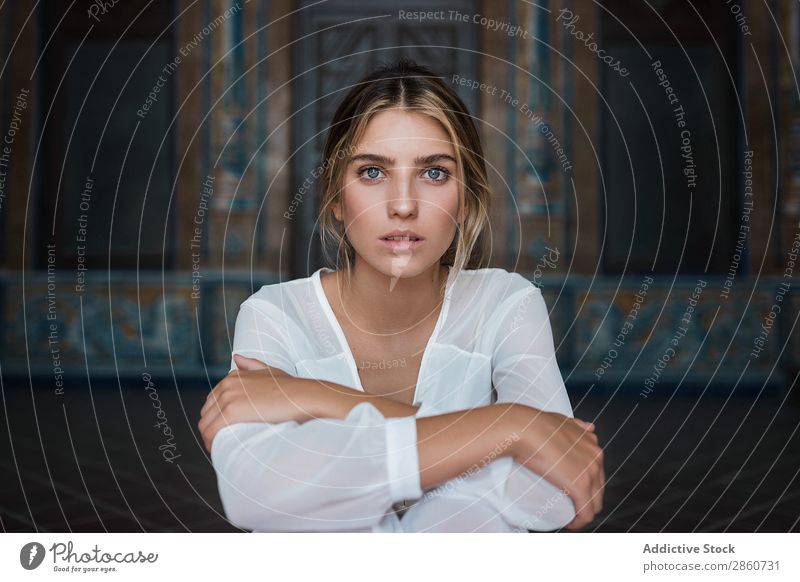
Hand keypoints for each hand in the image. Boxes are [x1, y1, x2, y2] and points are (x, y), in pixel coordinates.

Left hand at [197, 355, 309, 452]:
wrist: (304, 397)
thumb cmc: (292, 388)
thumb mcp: (270, 371)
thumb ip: (251, 364)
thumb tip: (235, 358)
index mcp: (233, 377)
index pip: (212, 402)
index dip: (217, 419)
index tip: (226, 431)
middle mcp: (227, 385)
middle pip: (206, 413)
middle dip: (213, 429)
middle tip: (225, 443)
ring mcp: (228, 397)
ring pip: (205, 425)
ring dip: (210, 439)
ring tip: (224, 450)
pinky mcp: (231, 411)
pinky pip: (210, 432)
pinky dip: (212, 444)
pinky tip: (222, 451)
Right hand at [508, 405, 603, 530]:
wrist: (524, 429)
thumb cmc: (535, 424)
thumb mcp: (561, 419)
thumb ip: (575, 423)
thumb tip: (589, 427)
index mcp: (592, 444)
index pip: (597, 471)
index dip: (588, 483)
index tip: (571, 489)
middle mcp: (596, 457)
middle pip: (598, 489)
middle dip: (587, 500)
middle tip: (567, 504)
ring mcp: (590, 473)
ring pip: (595, 504)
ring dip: (583, 513)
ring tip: (567, 516)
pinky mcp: (580, 487)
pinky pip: (586, 513)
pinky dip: (579, 522)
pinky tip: (570, 524)